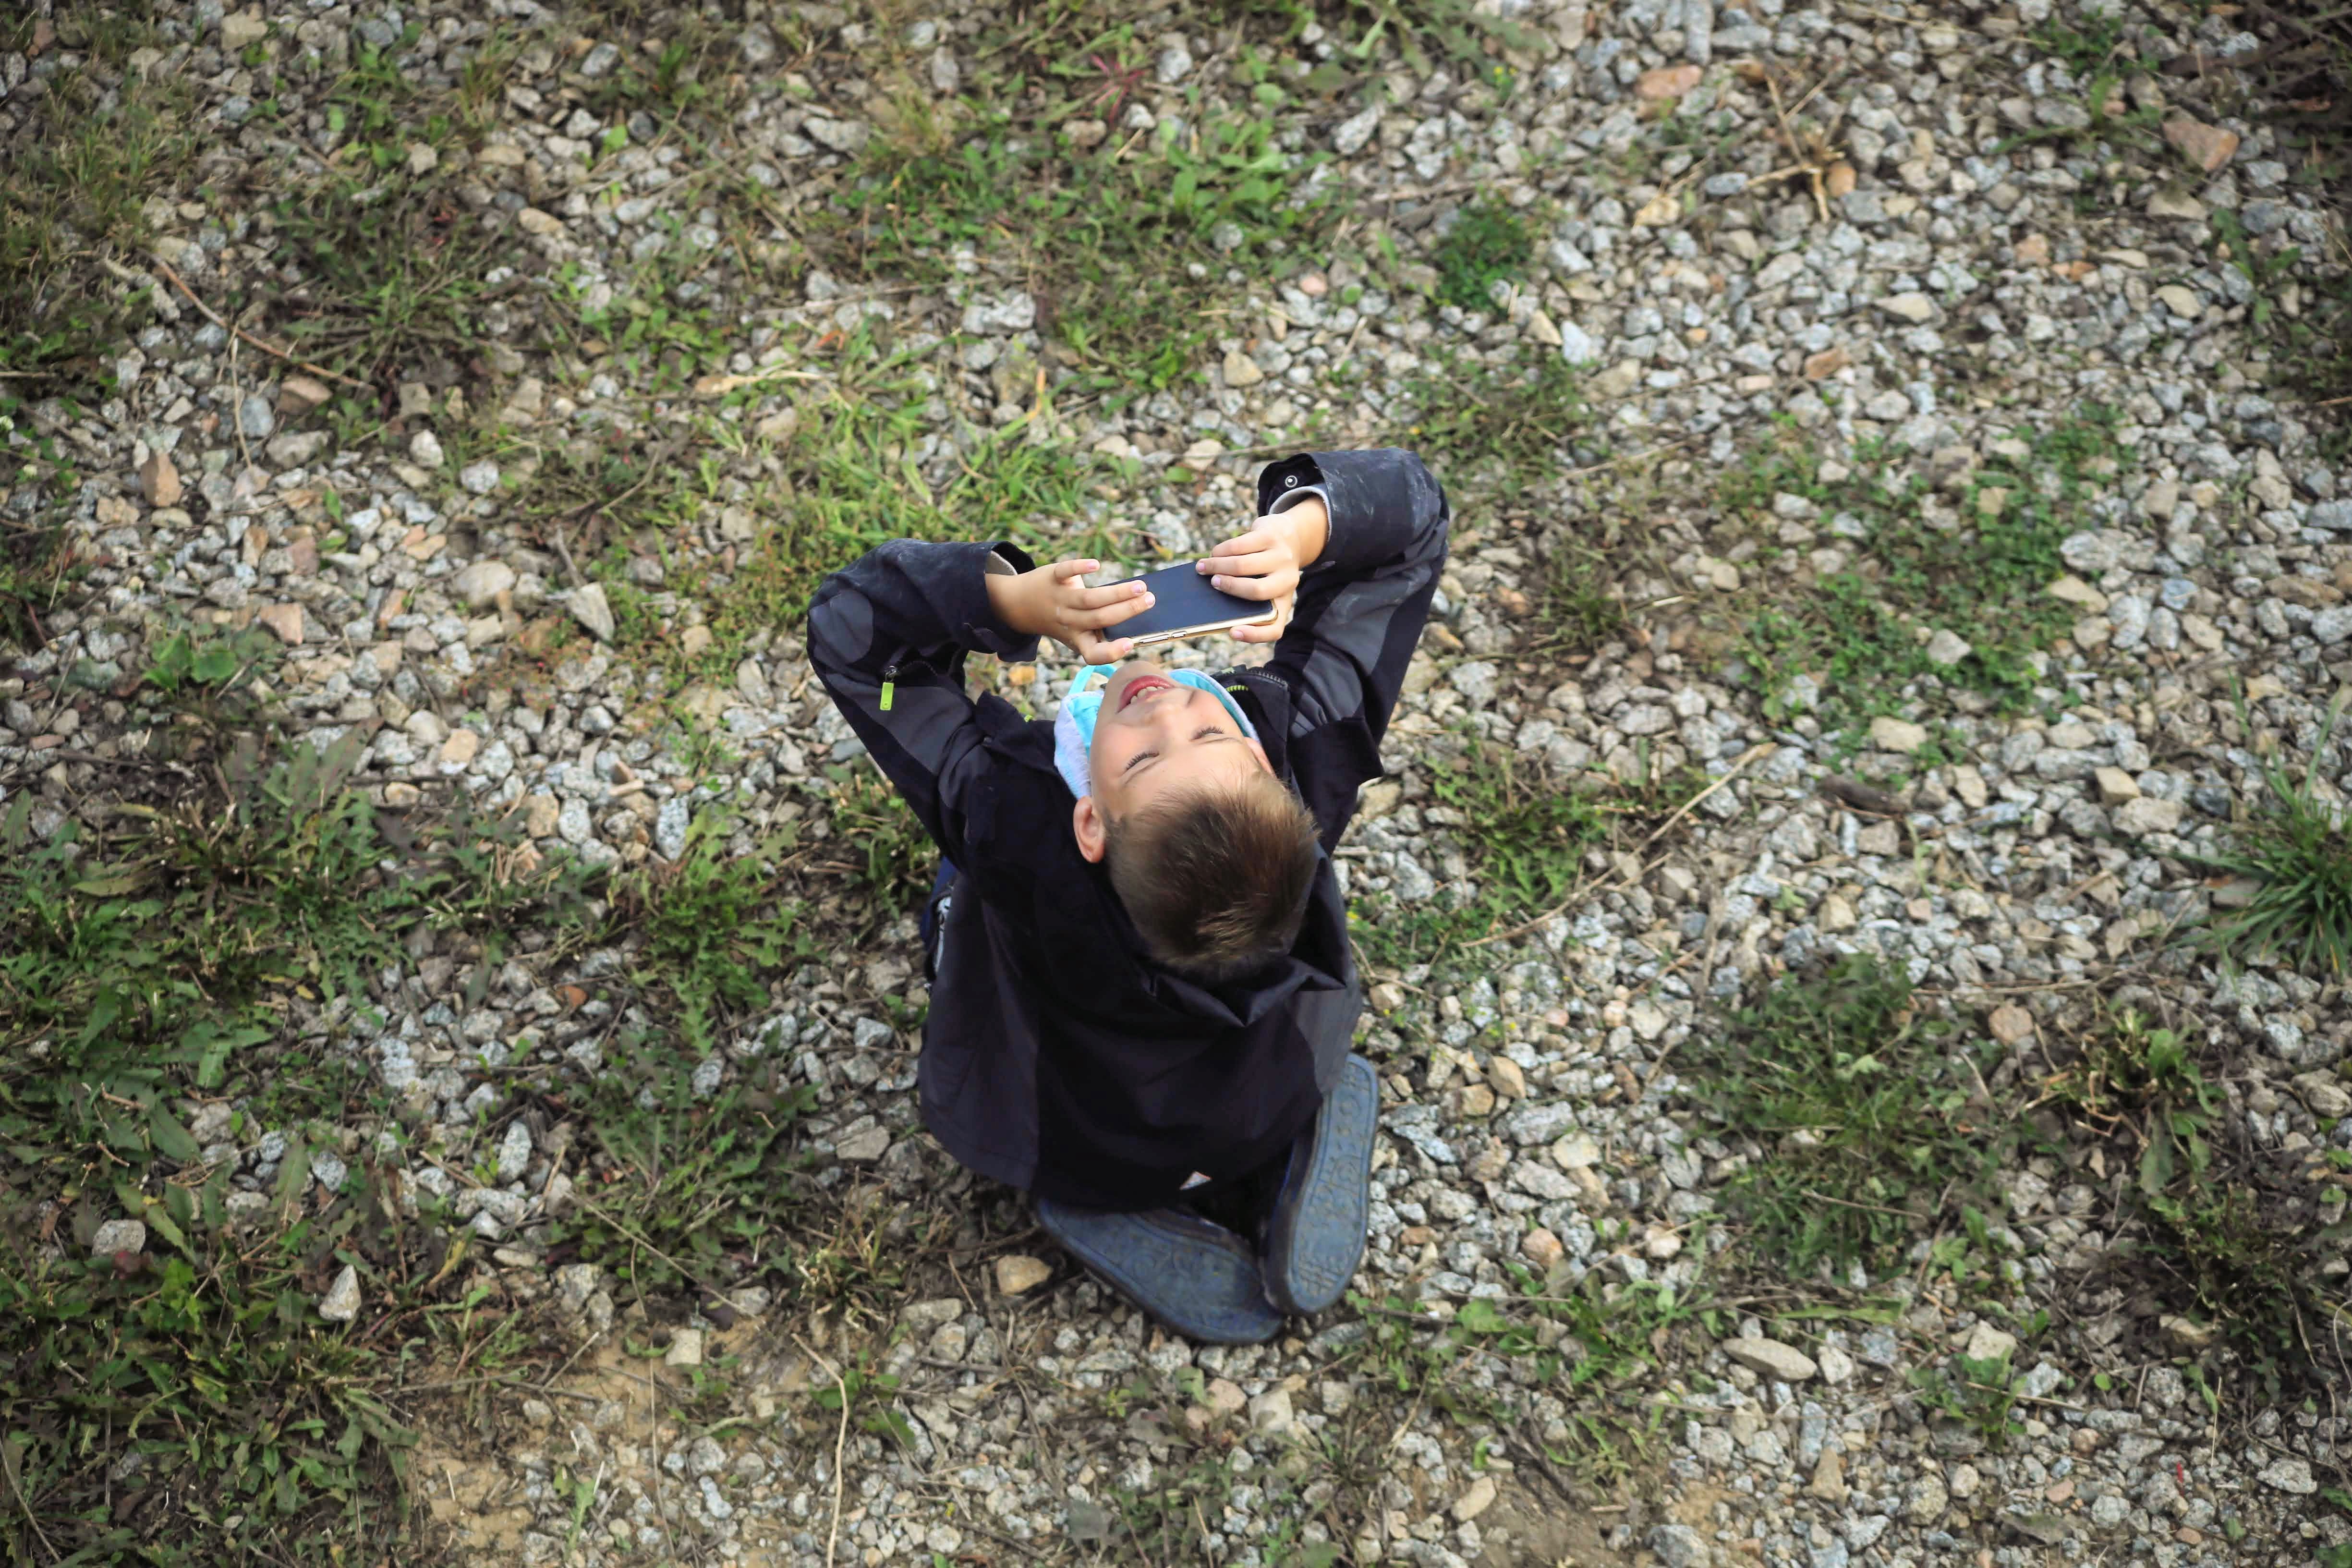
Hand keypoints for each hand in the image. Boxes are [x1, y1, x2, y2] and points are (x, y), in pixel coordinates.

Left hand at [992, 557, 1154, 662]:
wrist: (1023, 605)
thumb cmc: (1064, 619)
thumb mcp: (1078, 633)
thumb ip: (1103, 628)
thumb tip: (1141, 612)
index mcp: (1078, 639)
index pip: (1092, 654)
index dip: (1111, 652)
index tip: (1129, 643)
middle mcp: (1069, 622)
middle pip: (1100, 618)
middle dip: (1128, 610)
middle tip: (1150, 600)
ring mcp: (1061, 600)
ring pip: (1090, 599)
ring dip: (1117, 593)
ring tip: (1140, 586)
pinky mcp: (1054, 578)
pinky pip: (1066, 572)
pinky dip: (1080, 568)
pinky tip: (1096, 566)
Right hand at [1197, 497, 1327, 644]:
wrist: (1291, 538)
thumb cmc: (1269, 570)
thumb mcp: (1267, 588)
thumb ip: (1247, 599)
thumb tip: (1211, 593)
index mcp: (1284, 603)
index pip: (1275, 629)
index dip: (1254, 635)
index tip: (1231, 632)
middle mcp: (1289, 582)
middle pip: (1255, 591)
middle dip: (1228, 586)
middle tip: (1212, 583)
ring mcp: (1282, 557)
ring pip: (1242, 565)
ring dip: (1217, 565)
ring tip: (1204, 566)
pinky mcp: (1270, 536)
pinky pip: (1239, 546)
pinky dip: (1221, 551)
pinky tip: (1215, 554)